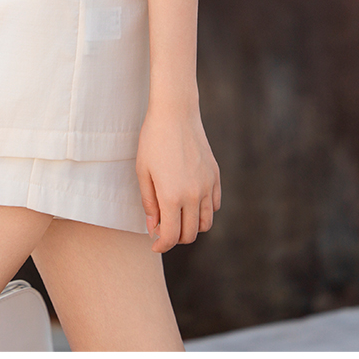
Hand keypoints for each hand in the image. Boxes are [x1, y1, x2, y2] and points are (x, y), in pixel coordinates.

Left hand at [136, 104, 220, 252]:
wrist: (175, 114)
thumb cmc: (153, 140)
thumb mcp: (143, 172)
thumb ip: (149, 203)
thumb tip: (153, 226)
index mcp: (172, 196)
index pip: (171, 236)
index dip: (162, 245)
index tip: (155, 244)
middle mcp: (193, 195)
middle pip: (190, 234)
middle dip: (175, 237)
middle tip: (163, 228)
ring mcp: (207, 186)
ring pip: (206, 223)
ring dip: (191, 226)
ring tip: (177, 216)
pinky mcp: (215, 176)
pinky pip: (215, 205)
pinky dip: (204, 210)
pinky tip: (190, 201)